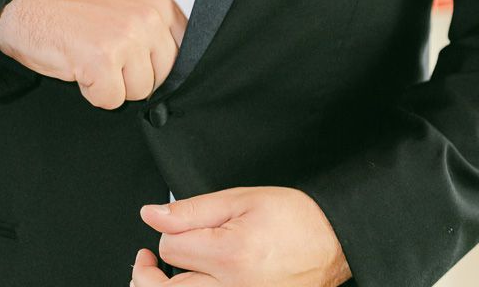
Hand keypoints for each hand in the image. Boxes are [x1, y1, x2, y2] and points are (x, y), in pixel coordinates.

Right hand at [0, 0, 187, 108]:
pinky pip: (112, 100)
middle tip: (106, 57)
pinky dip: (93, 93)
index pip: (183, 52)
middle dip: (133, 77)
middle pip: (162, 76)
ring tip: (91, 58)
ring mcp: (126, 37)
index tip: (136, 60)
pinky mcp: (103, 60)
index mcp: (158, 3)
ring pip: (139, 92)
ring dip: (112, 85)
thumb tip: (174, 67)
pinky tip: (80, 68)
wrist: (27, 3)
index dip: (157, 65)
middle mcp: (147, 18)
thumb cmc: (72, 8)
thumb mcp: (125, 5)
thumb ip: (153, 28)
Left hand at [132, 186, 350, 285]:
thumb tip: (152, 215)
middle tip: (146, 259)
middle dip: (148, 272)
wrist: (333, 242)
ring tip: (164, 274)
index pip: (170, 249)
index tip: (173, 226)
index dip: (166, 232)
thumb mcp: (241, 199)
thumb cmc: (294, 219)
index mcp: (230, 255)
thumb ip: (192, 210)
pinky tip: (193, 282)